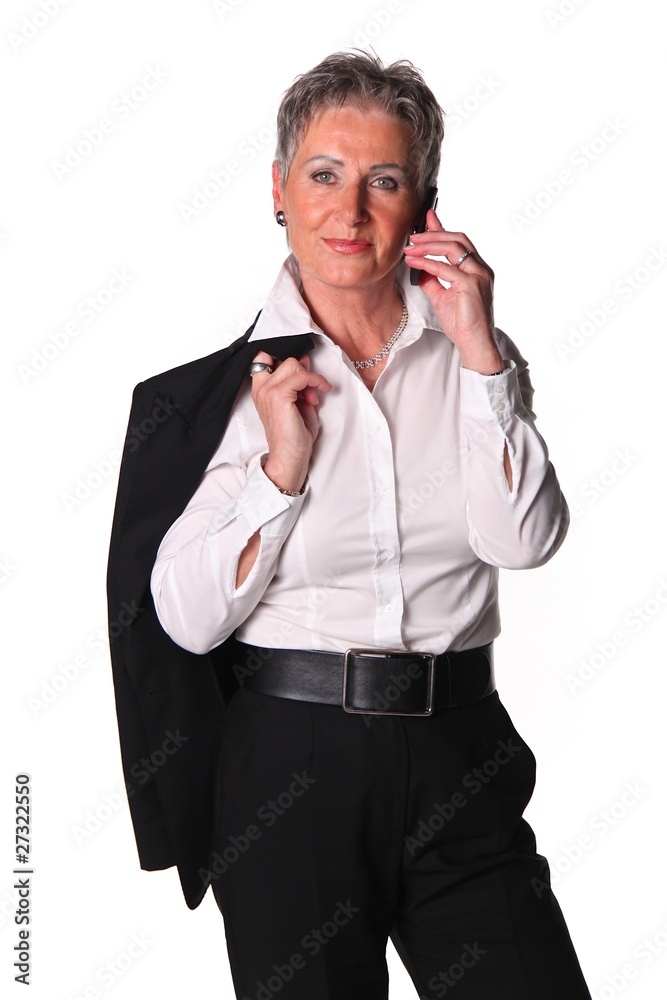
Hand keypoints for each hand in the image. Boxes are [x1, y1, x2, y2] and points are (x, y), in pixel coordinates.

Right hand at [249, 350, 331, 491]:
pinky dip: (316, 381)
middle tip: (310, 392)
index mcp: (261, 388)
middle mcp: (261, 388)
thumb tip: (304, 361)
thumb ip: (299, 381)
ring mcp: (268, 391)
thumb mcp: (299, 401)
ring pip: (293, 364)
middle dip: (303, 372)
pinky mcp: (279, 396)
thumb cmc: (294, 435)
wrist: (290, 457)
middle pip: (285, 359)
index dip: (283, 355)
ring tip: (313, 398)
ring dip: (310, 378)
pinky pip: (301, 376)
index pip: (263, 356)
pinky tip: (322, 391)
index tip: (302, 367)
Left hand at [403, 209, 502, 373]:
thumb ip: (432, 280)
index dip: (442, 228)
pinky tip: (414, 262)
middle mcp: (480, 269)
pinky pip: (446, 268)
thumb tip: (419, 267)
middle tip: (412, 235)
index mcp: (477, 270)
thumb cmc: (462, 325)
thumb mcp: (442, 298)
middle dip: (433, 233)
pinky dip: (427, 263)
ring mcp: (478, 276)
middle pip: (457, 239)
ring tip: (410, 246)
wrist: (475, 344)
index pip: (459, 242)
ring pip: (454, 247)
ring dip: (429, 244)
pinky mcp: (471, 286)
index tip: (427, 217)